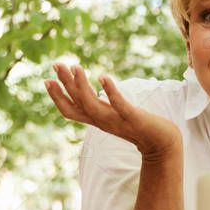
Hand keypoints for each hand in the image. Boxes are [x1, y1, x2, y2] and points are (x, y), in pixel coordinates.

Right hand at [45, 63, 181, 157]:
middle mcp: (103, 122)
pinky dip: (110, 92)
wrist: (163, 145)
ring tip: (75, 66)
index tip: (46, 80)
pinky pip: (119, 105)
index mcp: (98, 120)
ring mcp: (117, 121)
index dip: (57, 97)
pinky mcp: (133, 119)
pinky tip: (103, 77)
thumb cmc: (140, 127)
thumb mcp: (116, 115)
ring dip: (82, 86)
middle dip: (64, 85)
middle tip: (56, 64)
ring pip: (92, 105)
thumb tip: (95, 90)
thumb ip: (104, 106)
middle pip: (78, 104)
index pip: (71, 111)